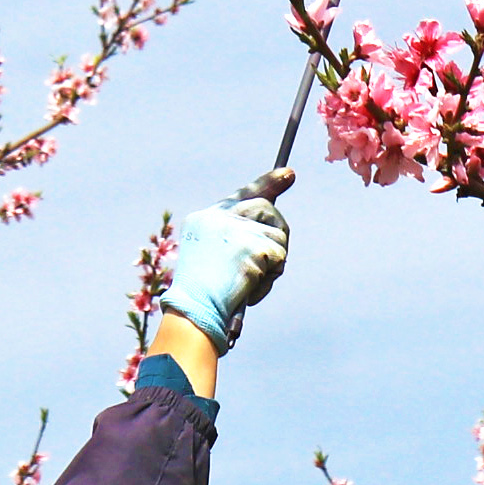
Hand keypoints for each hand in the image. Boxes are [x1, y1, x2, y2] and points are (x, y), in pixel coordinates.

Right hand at [157, 170, 292, 351]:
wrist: (194, 310)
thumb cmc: (202, 297)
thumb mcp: (211, 260)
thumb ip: (234, 242)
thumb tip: (269, 240)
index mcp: (204, 219)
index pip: (242, 194)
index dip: (267, 182)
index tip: (288, 173)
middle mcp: (219, 217)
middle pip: (266, 208)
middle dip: (278, 228)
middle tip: (277, 253)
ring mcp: (236, 229)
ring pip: (277, 234)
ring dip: (274, 261)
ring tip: (252, 281)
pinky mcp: (252, 245)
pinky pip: (279, 256)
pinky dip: (271, 278)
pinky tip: (251, 289)